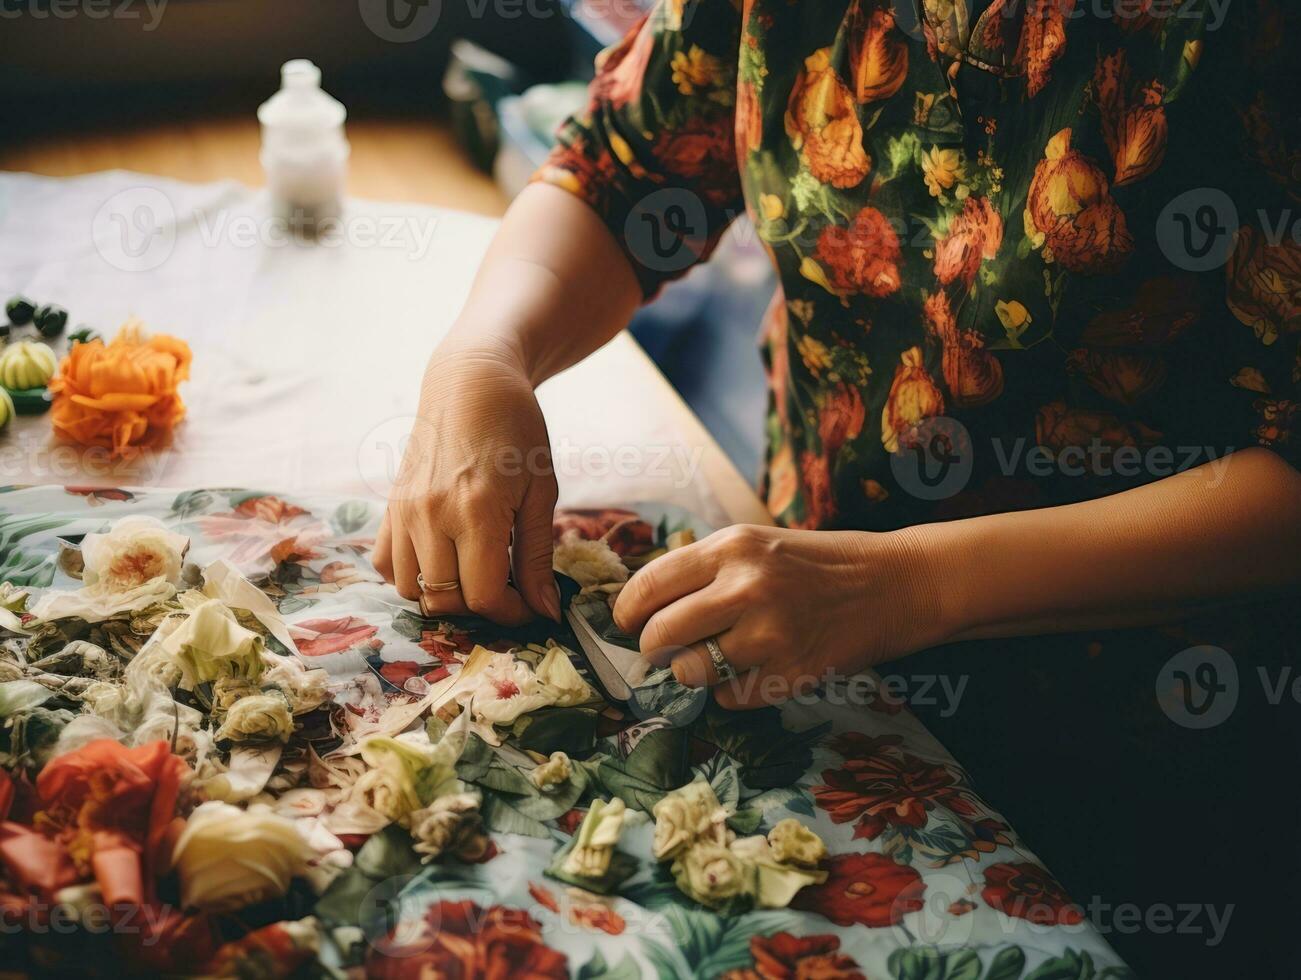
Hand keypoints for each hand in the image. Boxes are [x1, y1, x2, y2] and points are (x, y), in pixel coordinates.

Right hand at [373, 341, 559, 625]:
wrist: (471, 383)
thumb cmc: (517, 432)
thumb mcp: (541, 493)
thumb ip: (538, 556)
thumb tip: (546, 612)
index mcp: (476, 511)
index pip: (484, 596)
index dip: (512, 613)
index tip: (532, 606)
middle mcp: (431, 514)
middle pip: (446, 599)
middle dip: (481, 607)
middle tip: (508, 590)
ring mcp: (404, 511)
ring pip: (412, 589)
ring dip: (444, 594)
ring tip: (476, 573)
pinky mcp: (390, 505)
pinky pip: (386, 564)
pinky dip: (411, 575)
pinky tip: (442, 559)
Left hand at [612, 524, 941, 708]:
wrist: (890, 585)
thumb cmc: (814, 564)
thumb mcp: (756, 544)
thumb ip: (701, 569)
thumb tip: (640, 605)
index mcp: (732, 548)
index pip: (649, 584)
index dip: (627, 611)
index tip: (627, 622)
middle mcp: (747, 588)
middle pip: (659, 635)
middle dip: (653, 649)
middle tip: (664, 650)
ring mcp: (770, 634)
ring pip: (691, 672)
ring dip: (693, 672)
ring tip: (714, 657)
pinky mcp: (790, 674)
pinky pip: (730, 698)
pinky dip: (732, 691)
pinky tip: (754, 669)